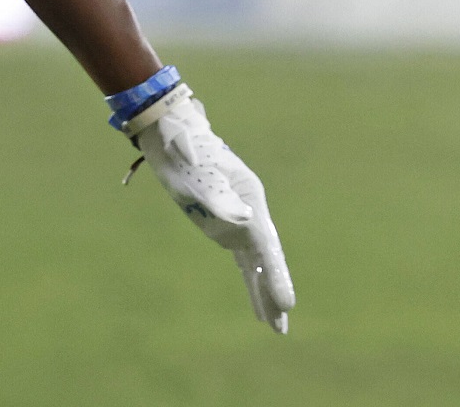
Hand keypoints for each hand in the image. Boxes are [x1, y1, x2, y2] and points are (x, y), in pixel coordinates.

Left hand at [123, 83, 294, 332]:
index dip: (276, 276)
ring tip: (274, 326)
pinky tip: (256, 299)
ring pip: (256, 263)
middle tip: (282, 327)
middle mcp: (249, 210)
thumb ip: (217, 198)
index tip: (287, 304)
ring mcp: (238, 218)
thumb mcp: (194, 173)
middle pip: (266, 258)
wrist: (172, 133)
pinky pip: (243, 260)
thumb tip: (244, 221)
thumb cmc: (183, 151)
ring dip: (264, 292)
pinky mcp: (225, 224)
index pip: (266, 245)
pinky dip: (251, 280)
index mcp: (248, 197)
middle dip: (274, 292)